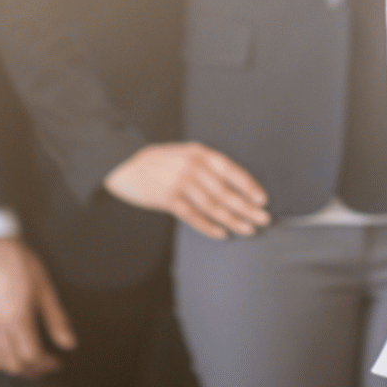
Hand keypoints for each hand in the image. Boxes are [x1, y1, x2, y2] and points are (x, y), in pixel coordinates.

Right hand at [0, 236, 74, 377]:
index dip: (46, 365)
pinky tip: (6, 353)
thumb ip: (56, 319)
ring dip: (14, 367)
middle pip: (13, 364)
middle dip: (32, 370)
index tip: (56, 363)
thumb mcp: (45, 288)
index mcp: (17, 317)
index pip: (31, 356)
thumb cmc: (19, 263)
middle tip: (45, 366)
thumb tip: (69, 344)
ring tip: (29, 362)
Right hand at [105, 143, 270, 239]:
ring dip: (233, 220)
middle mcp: (193, 166)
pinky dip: (208, 226)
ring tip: (248, 229)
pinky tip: (222, 234)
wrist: (122, 163)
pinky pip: (192, 216)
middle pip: (226, 191)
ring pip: (212, 206)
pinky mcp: (167, 198)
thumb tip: (233, 188)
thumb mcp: (184, 154)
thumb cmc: (158, 161)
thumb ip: (206, 167)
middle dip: (247, 207)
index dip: (249, 186)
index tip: (263, 199)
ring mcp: (179, 183)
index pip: (232, 170)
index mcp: (200, 153)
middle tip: (264, 219)